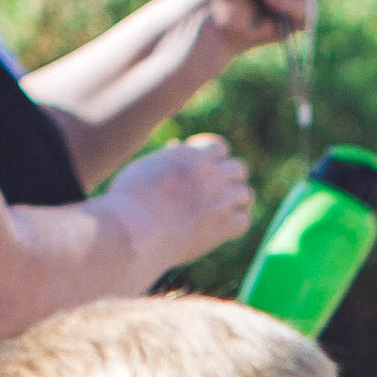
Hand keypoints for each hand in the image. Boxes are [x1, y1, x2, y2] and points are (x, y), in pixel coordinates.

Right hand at [102, 134, 253, 275]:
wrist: (136, 227)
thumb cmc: (130, 199)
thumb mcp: (146, 167)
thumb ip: (167, 158)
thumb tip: (176, 146)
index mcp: (190, 154)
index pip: (220, 148)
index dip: (216, 161)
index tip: (207, 174)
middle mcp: (209, 172)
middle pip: (239, 169)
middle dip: (231, 179)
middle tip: (220, 194)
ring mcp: (219, 197)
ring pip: (246, 194)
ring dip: (237, 202)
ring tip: (224, 213)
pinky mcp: (223, 224)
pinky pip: (244, 221)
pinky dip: (236, 225)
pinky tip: (223, 231)